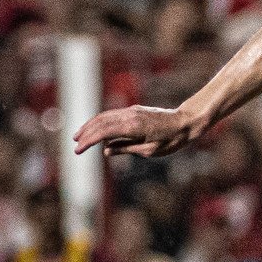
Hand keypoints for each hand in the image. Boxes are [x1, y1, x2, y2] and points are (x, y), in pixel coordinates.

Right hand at [73, 104, 206, 158]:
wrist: (186, 122)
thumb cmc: (171, 139)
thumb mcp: (149, 150)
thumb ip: (126, 149)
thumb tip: (106, 150)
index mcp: (132, 127)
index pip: (102, 132)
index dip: (88, 141)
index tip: (78, 150)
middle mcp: (129, 115)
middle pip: (100, 121)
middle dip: (85, 133)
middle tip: (75, 144)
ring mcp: (131, 111)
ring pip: (105, 116)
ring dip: (91, 125)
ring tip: (81, 136)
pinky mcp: (135, 110)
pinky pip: (113, 115)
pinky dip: (102, 122)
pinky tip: (98, 131)